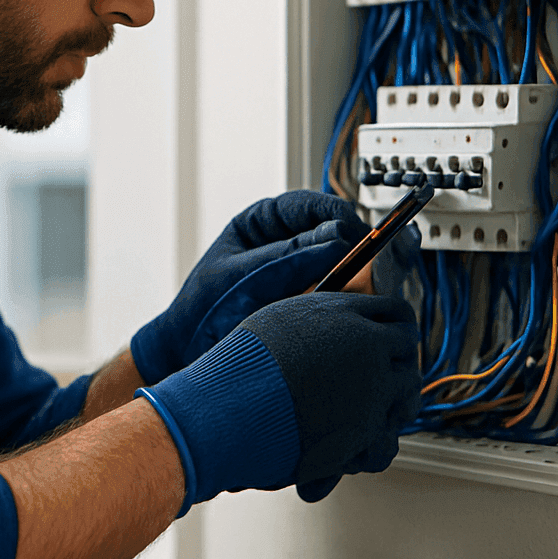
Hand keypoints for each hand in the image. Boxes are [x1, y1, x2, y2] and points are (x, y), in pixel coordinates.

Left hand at [131, 191, 368, 383]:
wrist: (190, 353)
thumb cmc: (203, 311)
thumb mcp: (244, 278)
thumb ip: (288, 258)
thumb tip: (336, 239)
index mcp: (259, 223)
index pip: (307, 205)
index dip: (336, 213)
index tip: (355, 229)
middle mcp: (281, 242)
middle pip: (328, 232)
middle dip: (349, 244)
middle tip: (367, 261)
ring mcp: (295, 271)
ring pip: (334, 262)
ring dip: (349, 272)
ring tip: (358, 284)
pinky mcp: (304, 299)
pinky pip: (331, 291)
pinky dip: (341, 296)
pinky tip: (344, 304)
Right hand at [135, 293, 420, 512]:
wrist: (228, 405)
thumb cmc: (242, 364)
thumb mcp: (280, 319)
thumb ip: (318, 318)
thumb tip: (333, 321)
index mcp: (348, 315)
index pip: (397, 314)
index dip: (396, 327)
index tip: (392, 337)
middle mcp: (369, 350)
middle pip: (409, 353)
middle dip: (399, 363)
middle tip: (386, 373)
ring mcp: (372, 393)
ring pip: (407, 396)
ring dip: (392, 403)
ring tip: (370, 410)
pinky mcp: (363, 434)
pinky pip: (388, 441)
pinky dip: (374, 445)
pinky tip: (356, 442)